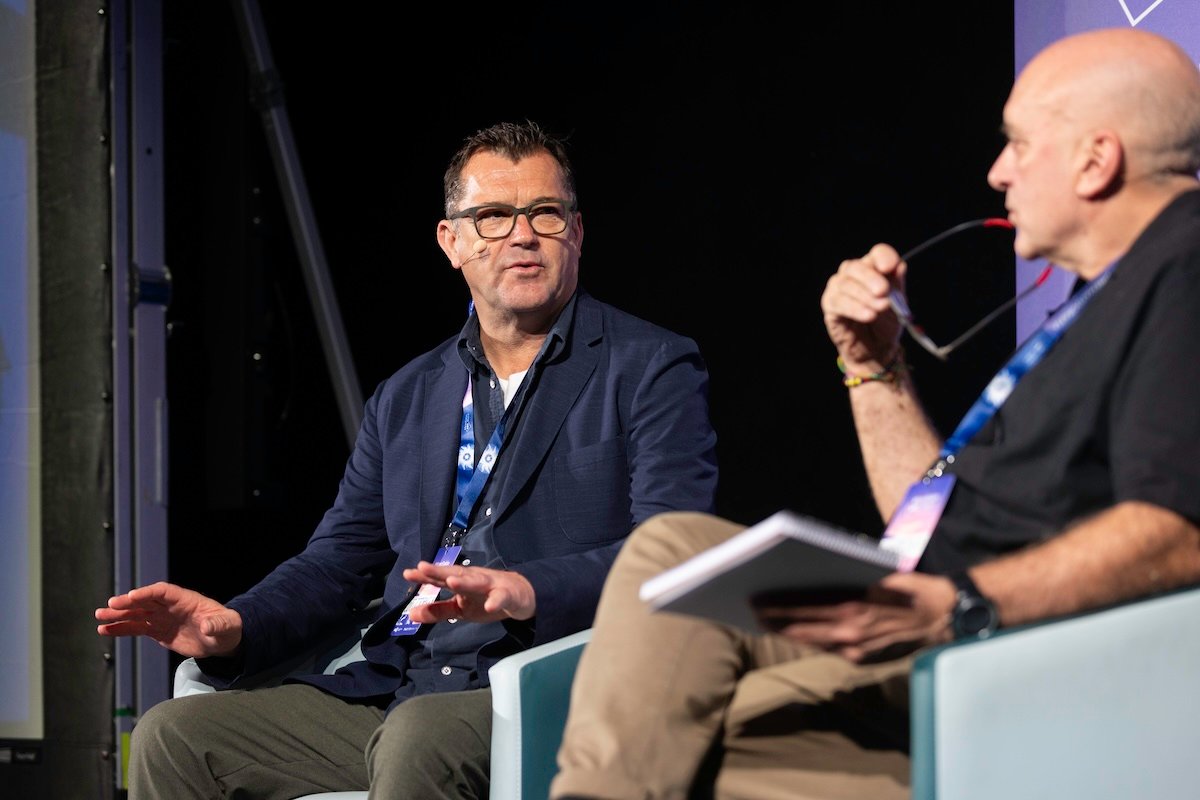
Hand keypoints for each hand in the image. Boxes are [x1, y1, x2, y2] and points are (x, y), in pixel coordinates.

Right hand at [95, 581, 242, 658]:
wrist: (222, 639)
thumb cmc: (227, 628)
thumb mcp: (226, 626)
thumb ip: (217, 625)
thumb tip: (208, 626)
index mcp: (186, 600)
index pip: (163, 592)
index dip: (148, 593)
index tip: (132, 597)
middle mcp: (170, 606)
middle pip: (145, 601)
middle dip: (127, 603)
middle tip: (109, 606)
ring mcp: (162, 617)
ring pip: (137, 613)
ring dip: (118, 615)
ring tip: (99, 617)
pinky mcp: (158, 630)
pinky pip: (136, 627)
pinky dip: (121, 629)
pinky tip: (106, 631)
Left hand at [401, 562, 535, 623]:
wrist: (521, 595)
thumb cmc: (486, 598)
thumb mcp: (460, 609)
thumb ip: (437, 611)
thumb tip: (410, 614)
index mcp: (462, 581)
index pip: (441, 578)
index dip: (425, 576)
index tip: (407, 573)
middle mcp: (474, 579)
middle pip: (456, 574)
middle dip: (440, 571)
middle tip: (423, 568)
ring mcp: (492, 585)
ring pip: (477, 582)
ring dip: (465, 581)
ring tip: (451, 582)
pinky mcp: (508, 595)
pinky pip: (502, 598)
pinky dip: (496, 601)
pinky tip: (489, 606)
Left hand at [752, 572, 956, 662]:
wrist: (939, 617)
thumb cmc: (906, 588)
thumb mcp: (874, 576)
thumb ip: (844, 581)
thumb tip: (809, 576)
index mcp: (853, 606)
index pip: (805, 606)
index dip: (777, 605)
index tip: (756, 599)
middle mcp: (850, 632)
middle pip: (802, 629)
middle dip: (774, 621)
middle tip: (752, 610)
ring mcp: (855, 650)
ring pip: (811, 642)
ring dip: (788, 632)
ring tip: (767, 622)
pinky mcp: (860, 660)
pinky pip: (826, 649)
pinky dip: (809, 640)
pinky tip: (796, 632)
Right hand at [821, 243, 906, 371]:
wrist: (876, 349)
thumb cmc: (886, 323)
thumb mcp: (898, 304)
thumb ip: (897, 285)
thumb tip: (899, 265)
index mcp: (873, 269)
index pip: (876, 254)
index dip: (883, 257)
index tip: (890, 267)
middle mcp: (853, 275)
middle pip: (855, 266)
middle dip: (870, 277)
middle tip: (883, 291)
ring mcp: (838, 289)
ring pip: (844, 284)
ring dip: (864, 296)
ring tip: (880, 308)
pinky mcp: (830, 306)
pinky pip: (837, 302)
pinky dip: (854, 308)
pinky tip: (868, 315)